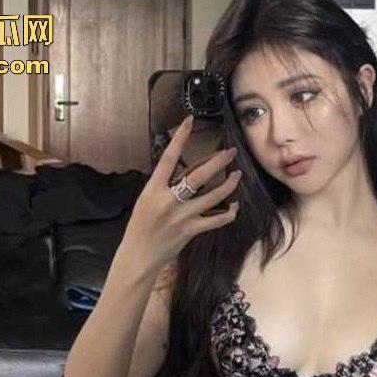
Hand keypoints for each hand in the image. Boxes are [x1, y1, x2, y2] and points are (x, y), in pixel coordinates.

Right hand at [121, 115, 241, 268]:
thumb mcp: (146, 201)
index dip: (180, 138)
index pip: (168, 158)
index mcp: (153, 189)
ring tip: (237, 175)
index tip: (189, 121)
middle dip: (217, 162)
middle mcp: (168, 200)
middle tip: (231, 151)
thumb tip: (181, 174)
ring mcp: (181, 216)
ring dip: (228, 185)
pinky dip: (228, 214)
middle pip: (198, 176)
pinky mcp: (190, 230)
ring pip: (212, 196)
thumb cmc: (140, 227)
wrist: (138, 255)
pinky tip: (235, 207)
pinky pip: (215, 220)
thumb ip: (163, 187)